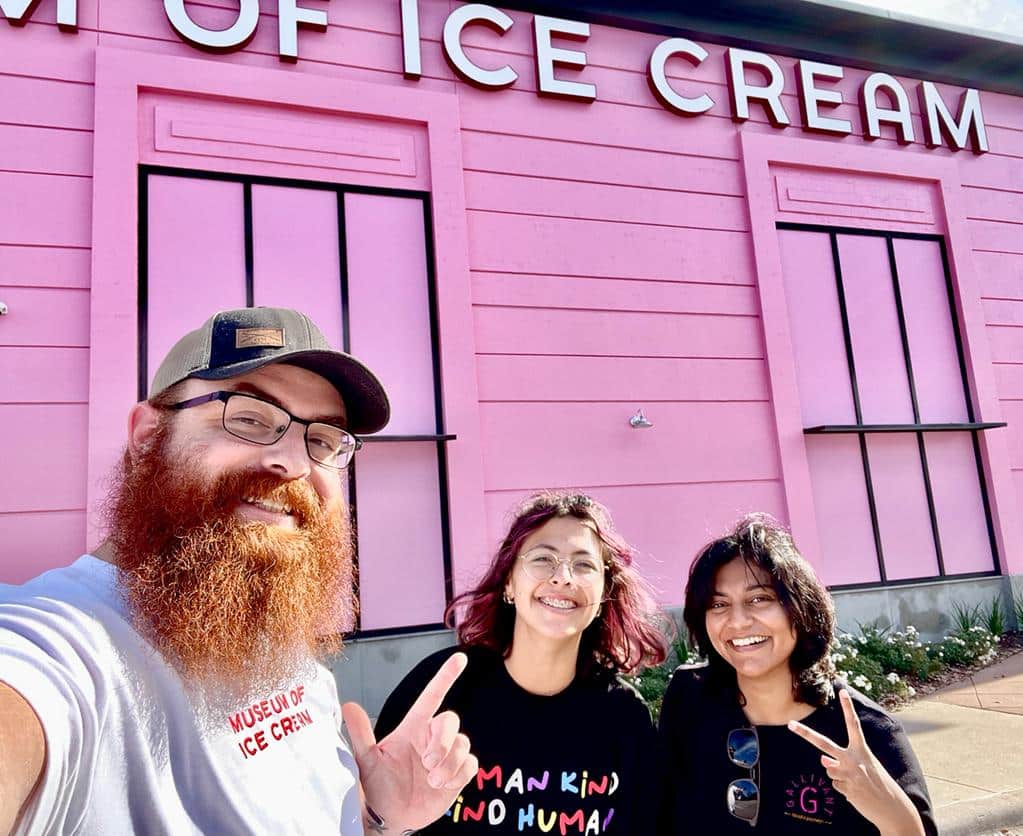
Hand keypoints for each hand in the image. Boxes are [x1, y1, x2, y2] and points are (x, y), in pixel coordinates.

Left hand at [342, 652, 477, 832]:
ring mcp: (446, 755)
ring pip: (462, 744)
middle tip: (427, 763)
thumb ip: (361, 733)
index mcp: (413, 728)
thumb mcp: (367, 760)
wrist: (390, 817)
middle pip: (450, 720)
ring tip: (431, 780)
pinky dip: (458, 775)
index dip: (446, 677)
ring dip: (447, 764)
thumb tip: (347, 706)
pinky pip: (470, 764)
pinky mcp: (458, 773)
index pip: (432, 696)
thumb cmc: (378, 786)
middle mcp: (432, 738)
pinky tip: (441, 785)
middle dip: (442, 741)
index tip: (460, 658)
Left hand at [788, 689, 923, 835]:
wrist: (892, 809)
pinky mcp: (844, 788)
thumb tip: (822, 761)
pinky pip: (835, 785)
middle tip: (790, 724)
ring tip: (857, 785)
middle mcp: (852, 759)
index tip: (842, 691)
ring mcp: (846, 773)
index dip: (848, 708)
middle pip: (823, 743)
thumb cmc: (880, 785)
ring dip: (840, 778)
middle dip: (805, 733)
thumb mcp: (865, 768)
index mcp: (862, 750)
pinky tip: (856, 793)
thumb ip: (843, 761)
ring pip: (829, 770)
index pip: (853, 725)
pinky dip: (844, 789)